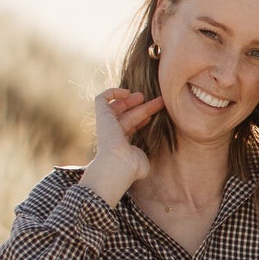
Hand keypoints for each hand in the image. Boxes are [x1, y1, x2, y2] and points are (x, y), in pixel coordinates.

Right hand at [83, 86, 164, 202]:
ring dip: (131, 99)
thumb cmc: (132, 167)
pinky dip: (113, 92)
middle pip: (127, 116)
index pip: (130, 128)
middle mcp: (112, 134)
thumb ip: (144, 156)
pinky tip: (127, 93)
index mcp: (121, 145)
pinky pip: (101, 99)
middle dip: (142, 107)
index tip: (153, 117)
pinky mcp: (102, 115)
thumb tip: (145, 157)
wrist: (118, 164)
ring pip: (117, 106)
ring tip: (144, 96)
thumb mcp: (143, 161)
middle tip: (157, 101)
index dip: (142, 120)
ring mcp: (106, 125)